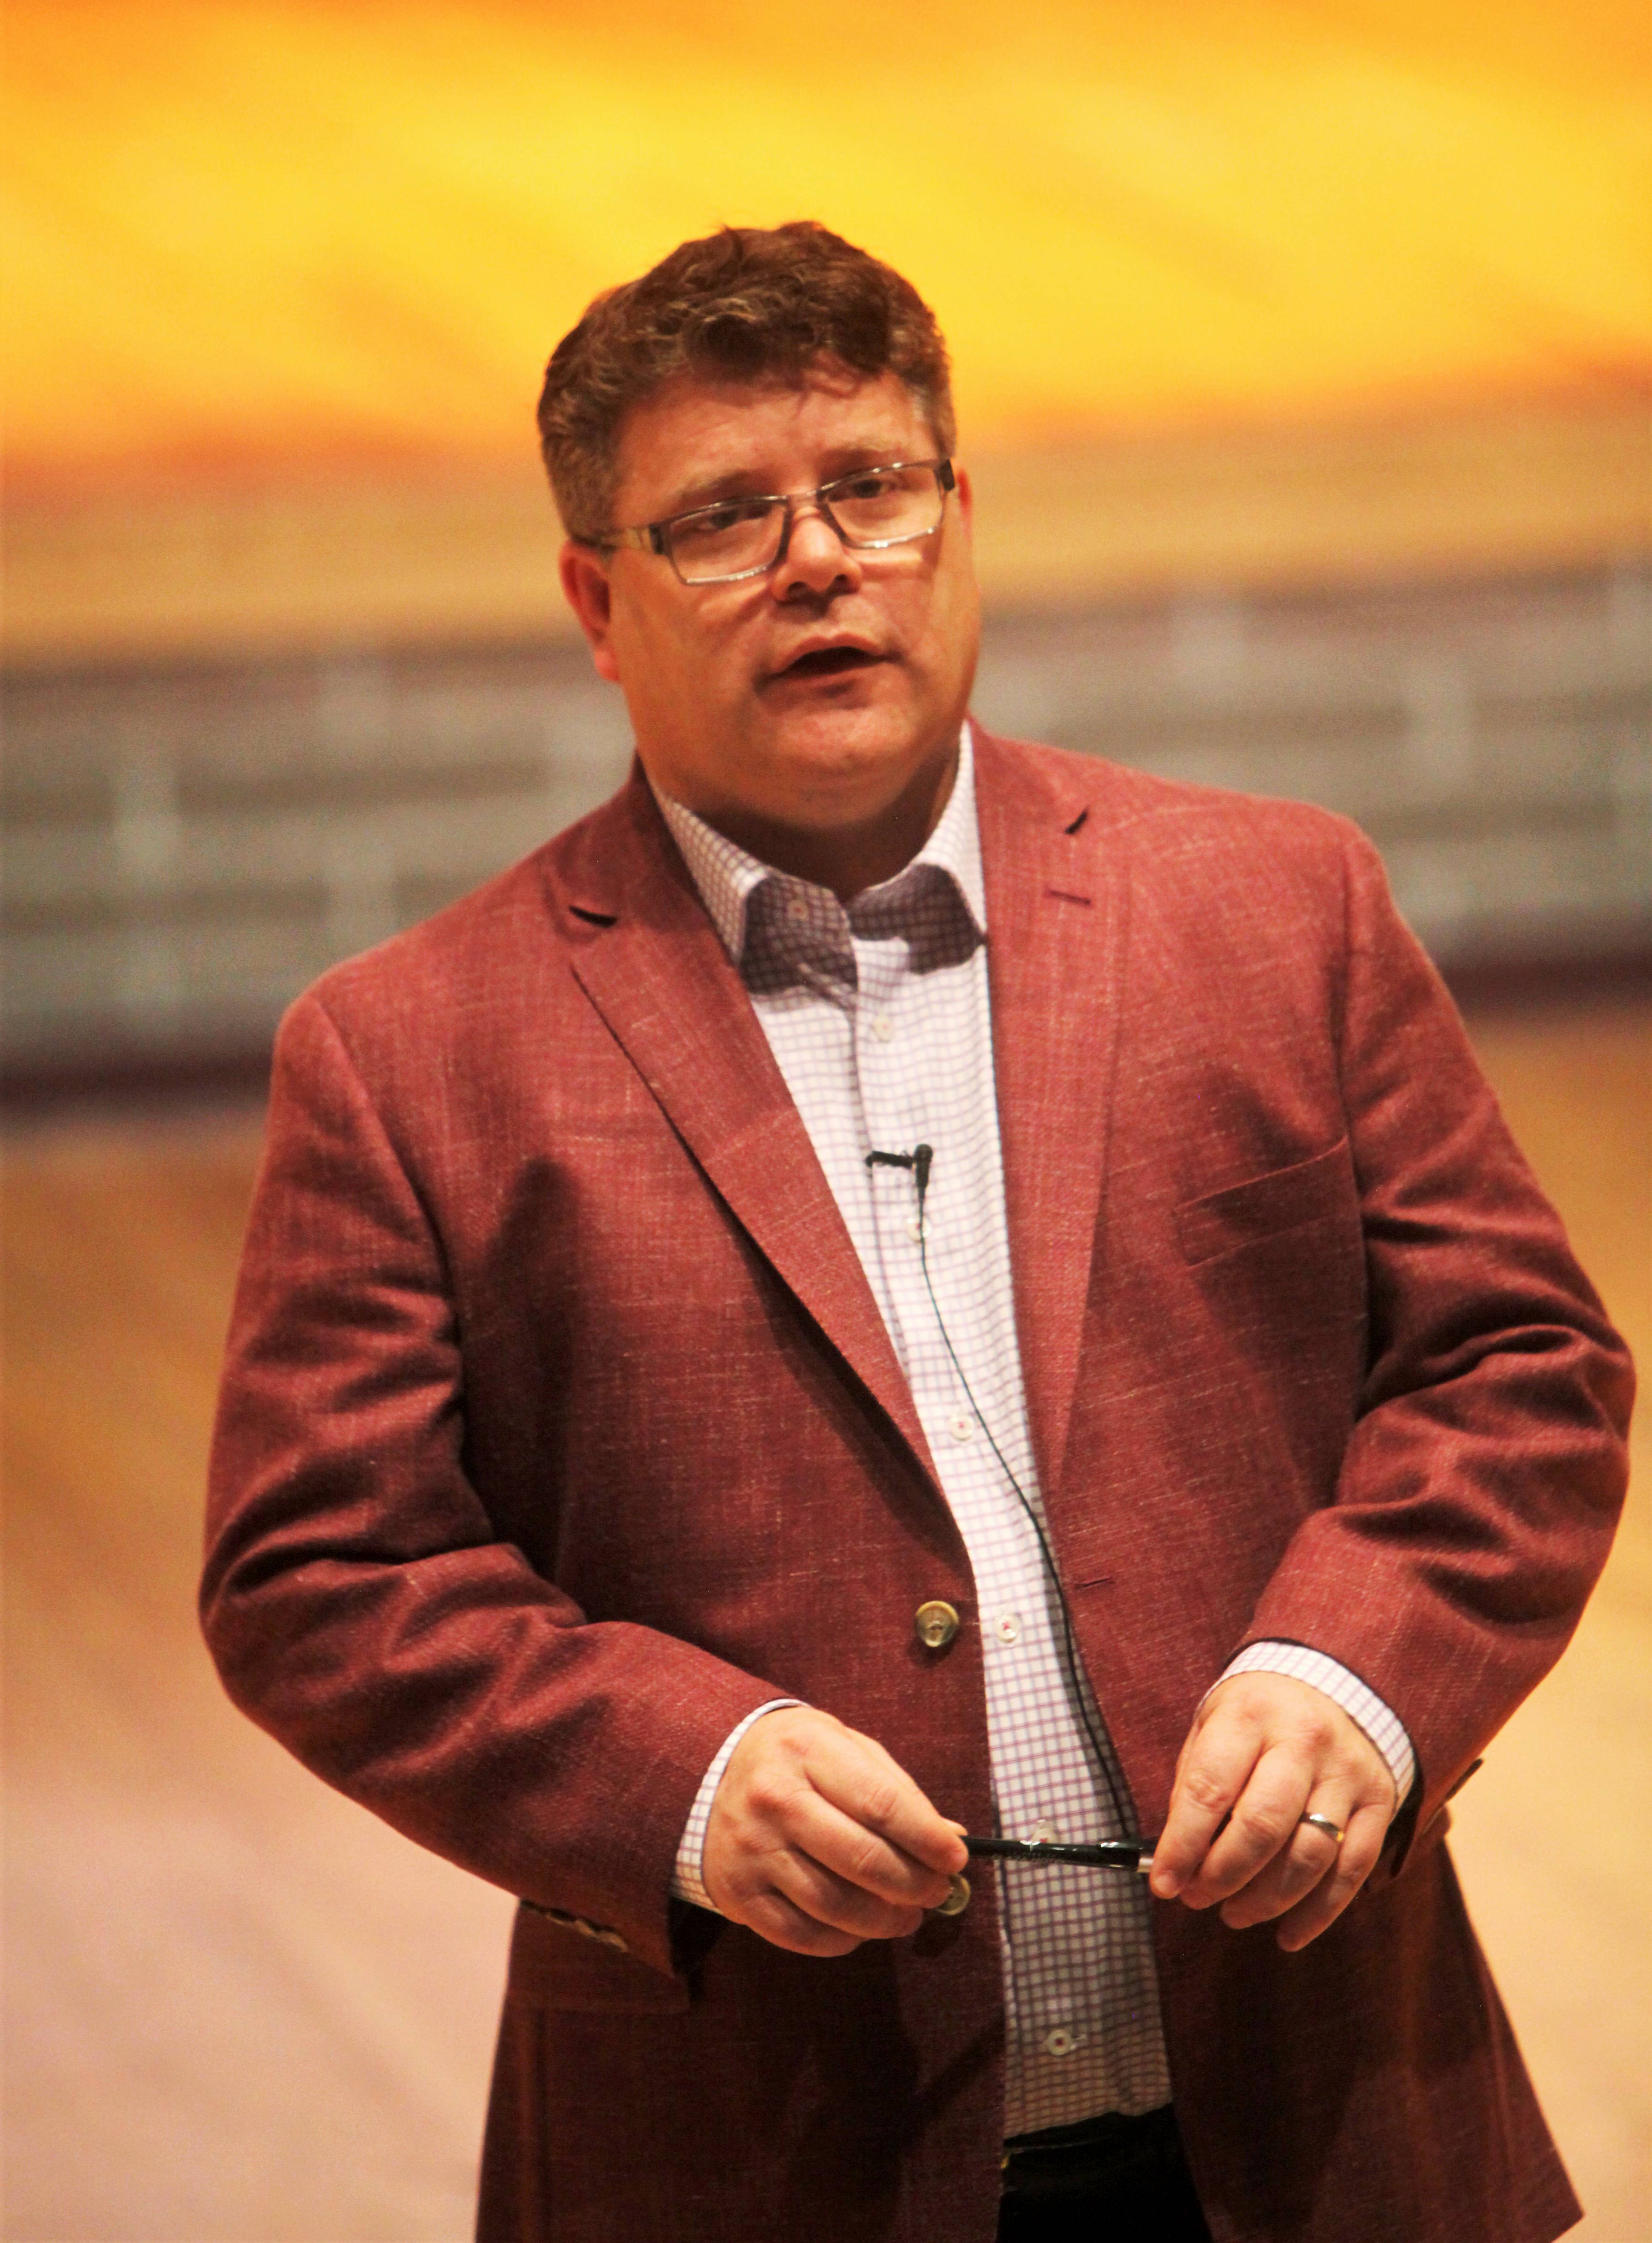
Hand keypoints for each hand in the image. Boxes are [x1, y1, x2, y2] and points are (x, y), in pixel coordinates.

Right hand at [701, 1707, 967, 1956]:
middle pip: (862, 1860)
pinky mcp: (737, 1893)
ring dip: (885, 1921)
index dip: (928, 1839)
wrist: (710, 1772)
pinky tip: (859, 1930)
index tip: (957, 1859)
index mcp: (807, 1751)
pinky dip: (841, 1941)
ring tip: (907, 1916)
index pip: (882, 1804)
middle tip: (937, 1892)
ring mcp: (752, 1849)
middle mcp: (774, 1799)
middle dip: (915, 1885)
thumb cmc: (798, 1760)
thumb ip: (897, 1789)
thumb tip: (951, 1838)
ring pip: (834, 1905)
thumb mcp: (845, 1748)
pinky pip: (800, 1934)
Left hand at [1149, 1672, 1397, 1950]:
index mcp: (1250, 1715)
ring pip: (1310, 1855)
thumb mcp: (1213, 1726)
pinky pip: (1352, 1870)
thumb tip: (1175, 1860)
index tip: (1164, 1884)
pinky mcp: (1379, 1801)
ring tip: (1234, 1913)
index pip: (1210, 1788)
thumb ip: (1194, 1787)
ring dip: (1266, 1900)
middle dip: (1224, 1875)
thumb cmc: (1257, 1717)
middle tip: (1198, 1900)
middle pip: (1264, 1826)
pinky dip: (1319, 1913)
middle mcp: (1304, 1740)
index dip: (1183, 1844)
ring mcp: (1347, 1772)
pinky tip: (1288, 1934)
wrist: (1334, 1684)